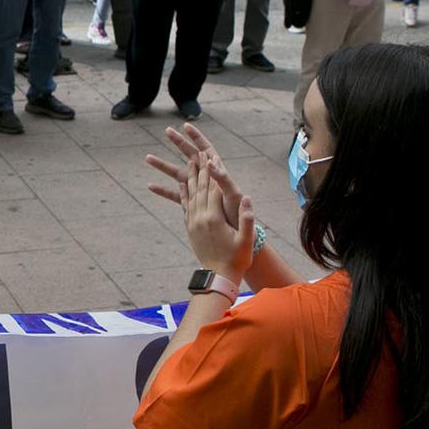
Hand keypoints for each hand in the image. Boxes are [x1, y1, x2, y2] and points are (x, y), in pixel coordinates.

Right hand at [144, 124, 246, 232]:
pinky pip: (174, 194)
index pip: (205, 148)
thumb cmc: (238, 211)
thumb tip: (209, 161)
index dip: (196, 137)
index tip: (185, 125)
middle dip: (178, 142)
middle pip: (189, 155)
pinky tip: (150, 186)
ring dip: (163, 165)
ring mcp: (196, 189)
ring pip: (177, 173)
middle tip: (166, 130)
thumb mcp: (232, 193)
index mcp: (217, 171)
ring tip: (147, 157)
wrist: (236, 231)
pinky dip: (162, 190)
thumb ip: (222, 178)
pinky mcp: (191, 202)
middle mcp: (205, 177)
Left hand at [182, 152, 255, 277]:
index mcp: (214, 219)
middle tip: (198, 152)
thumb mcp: (245, 240)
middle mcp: (200, 218)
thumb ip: (246, 219)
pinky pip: (185, 206)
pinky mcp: (190, 228)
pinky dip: (183, 193)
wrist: (217, 277)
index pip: (213, 190)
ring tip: (190, 162)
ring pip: (190, 195)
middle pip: (199, 188)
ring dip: (190, 177)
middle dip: (199, 169)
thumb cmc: (236, 259)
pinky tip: (181, 184)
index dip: (212, 172)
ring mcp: (193, 223)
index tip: (210, 156)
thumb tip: (246, 198)